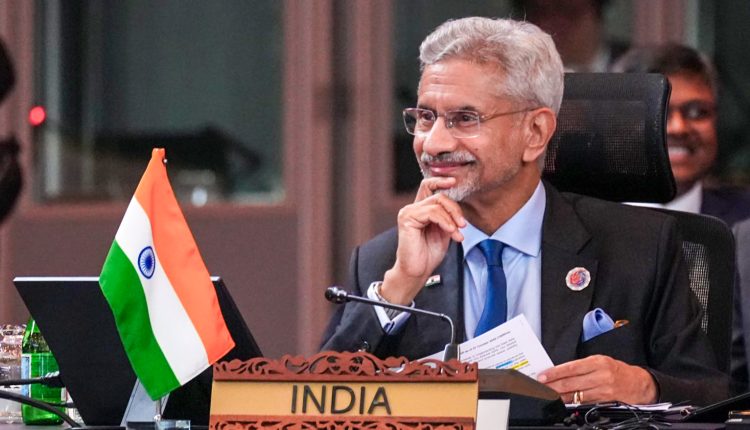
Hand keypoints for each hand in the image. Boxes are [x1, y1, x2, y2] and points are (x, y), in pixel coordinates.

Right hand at [379, 177, 465, 304]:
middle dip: (455, 208)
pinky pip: (432, 212)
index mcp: (419, 210)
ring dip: (452, 218)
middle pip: (438, 195)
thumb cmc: (428, 254)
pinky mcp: (407, 219)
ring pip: (436, 203)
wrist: (416, 271)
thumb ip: (447, 218)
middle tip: (463, 225)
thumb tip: (457, 209)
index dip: (441, 181)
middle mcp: (411, 208)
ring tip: (457, 233)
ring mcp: (408, 212)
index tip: (455, 182)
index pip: (428, 186)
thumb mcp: (443, 232)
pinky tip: (450, 232)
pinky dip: (445, 221)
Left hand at [537, 355, 657, 404]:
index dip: (555, 372)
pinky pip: (585, 402)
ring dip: (560, 396)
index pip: (572, 367)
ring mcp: (604, 389)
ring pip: (577, 394)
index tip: (543, 375)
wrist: (638, 383)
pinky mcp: (605, 400)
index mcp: (598, 361)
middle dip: (554, 385)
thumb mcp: (600, 362)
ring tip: (549, 395)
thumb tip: (559, 372)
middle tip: (541, 387)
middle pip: (572, 382)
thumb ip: (581, 366)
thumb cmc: (616, 370)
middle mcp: (601, 374)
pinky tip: (563, 401)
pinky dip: (573, 402)